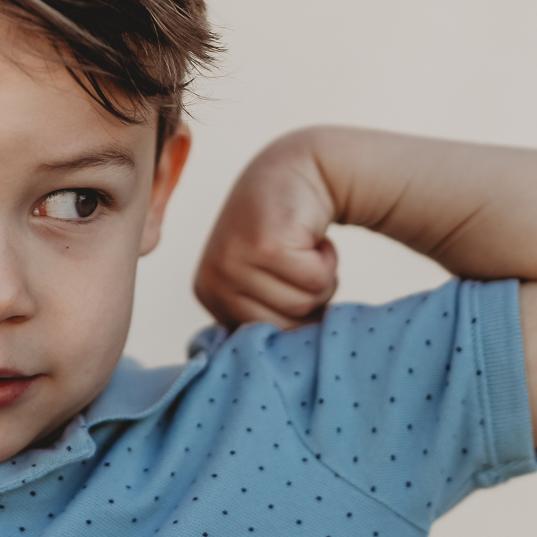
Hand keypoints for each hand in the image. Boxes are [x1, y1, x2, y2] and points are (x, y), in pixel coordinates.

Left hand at [193, 134, 340, 329]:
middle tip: (296, 257)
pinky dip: (327, 260)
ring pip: (303, 305)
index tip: (284, 276)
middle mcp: (213, 278)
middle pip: (285, 326)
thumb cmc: (286, 230)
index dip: (292, 312)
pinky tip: (309, 234)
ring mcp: (235, 260)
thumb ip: (262, 313)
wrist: (298, 167)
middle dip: (307, 297)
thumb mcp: (261, 276)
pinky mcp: (266, 244)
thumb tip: (282, 368)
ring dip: (319, 277)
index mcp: (209, 292)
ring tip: (302, 245)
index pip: (264, 341)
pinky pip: (316, 281)